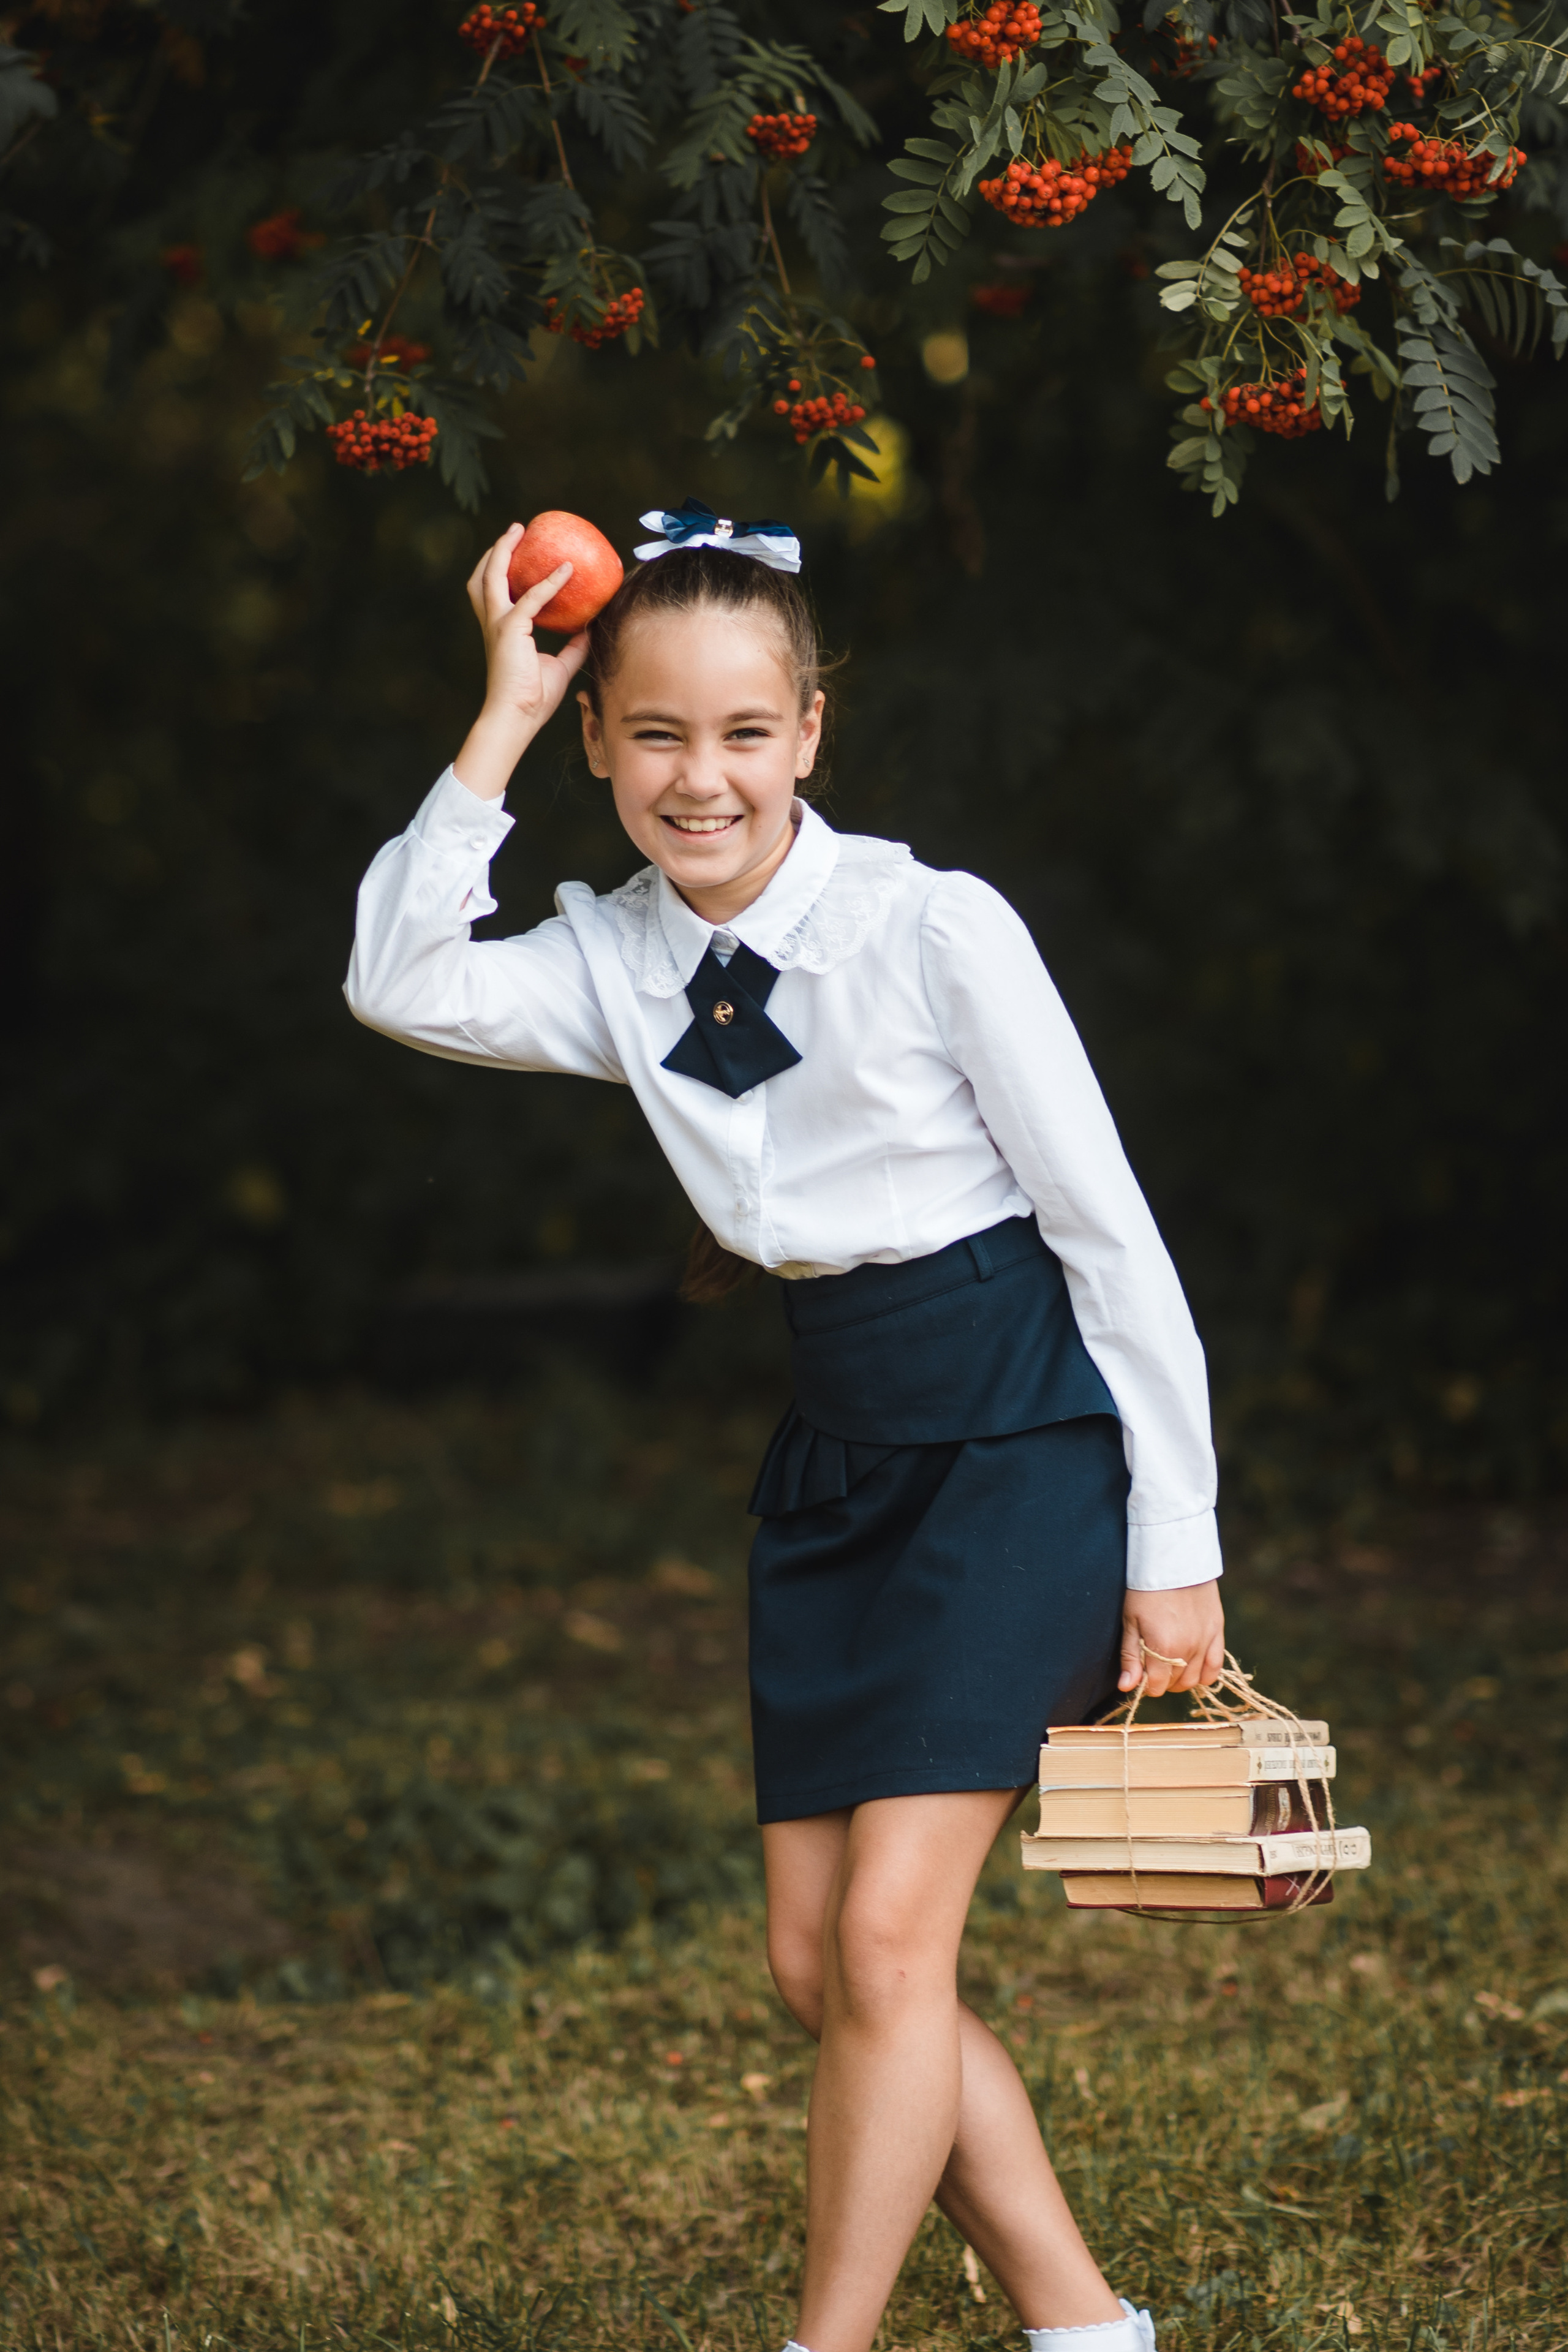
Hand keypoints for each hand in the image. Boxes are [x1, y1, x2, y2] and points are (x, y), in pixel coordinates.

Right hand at [453, 524, 590, 799]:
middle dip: (495, 551)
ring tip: (519, 531)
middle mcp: (494, 623)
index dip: (505, 571)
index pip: (498, 593)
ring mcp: (498, 624)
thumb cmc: (533, 699)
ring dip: (504, 550)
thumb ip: (573, 646)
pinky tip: (566, 570)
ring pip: (492, 576)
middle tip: (515, 531)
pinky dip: (549, 582)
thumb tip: (591, 628)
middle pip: (483, 577)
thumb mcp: (560, 667)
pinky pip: (532, 598)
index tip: (521, 553)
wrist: (517, 718)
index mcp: (502, 631)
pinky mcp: (510, 629)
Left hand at [1118, 1580, 1224, 1696]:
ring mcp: (1206, 1641)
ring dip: (1181, 1678)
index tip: (1141, 1672)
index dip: (1146, 1684)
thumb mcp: (1130, 1621)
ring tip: (1171, 1663)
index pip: (1156, 1686)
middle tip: (1153, 1664)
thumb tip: (1127, 1687)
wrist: (1173, 1559)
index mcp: (1163, 1648)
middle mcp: (1188, 1649)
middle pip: (1175, 1684)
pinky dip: (1205, 1672)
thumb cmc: (1145, 1589)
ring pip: (1195, 1679)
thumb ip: (1130, 1657)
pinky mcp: (1218, 1631)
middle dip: (1162, 1680)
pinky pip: (1215, 1666)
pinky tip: (1193, 1666)